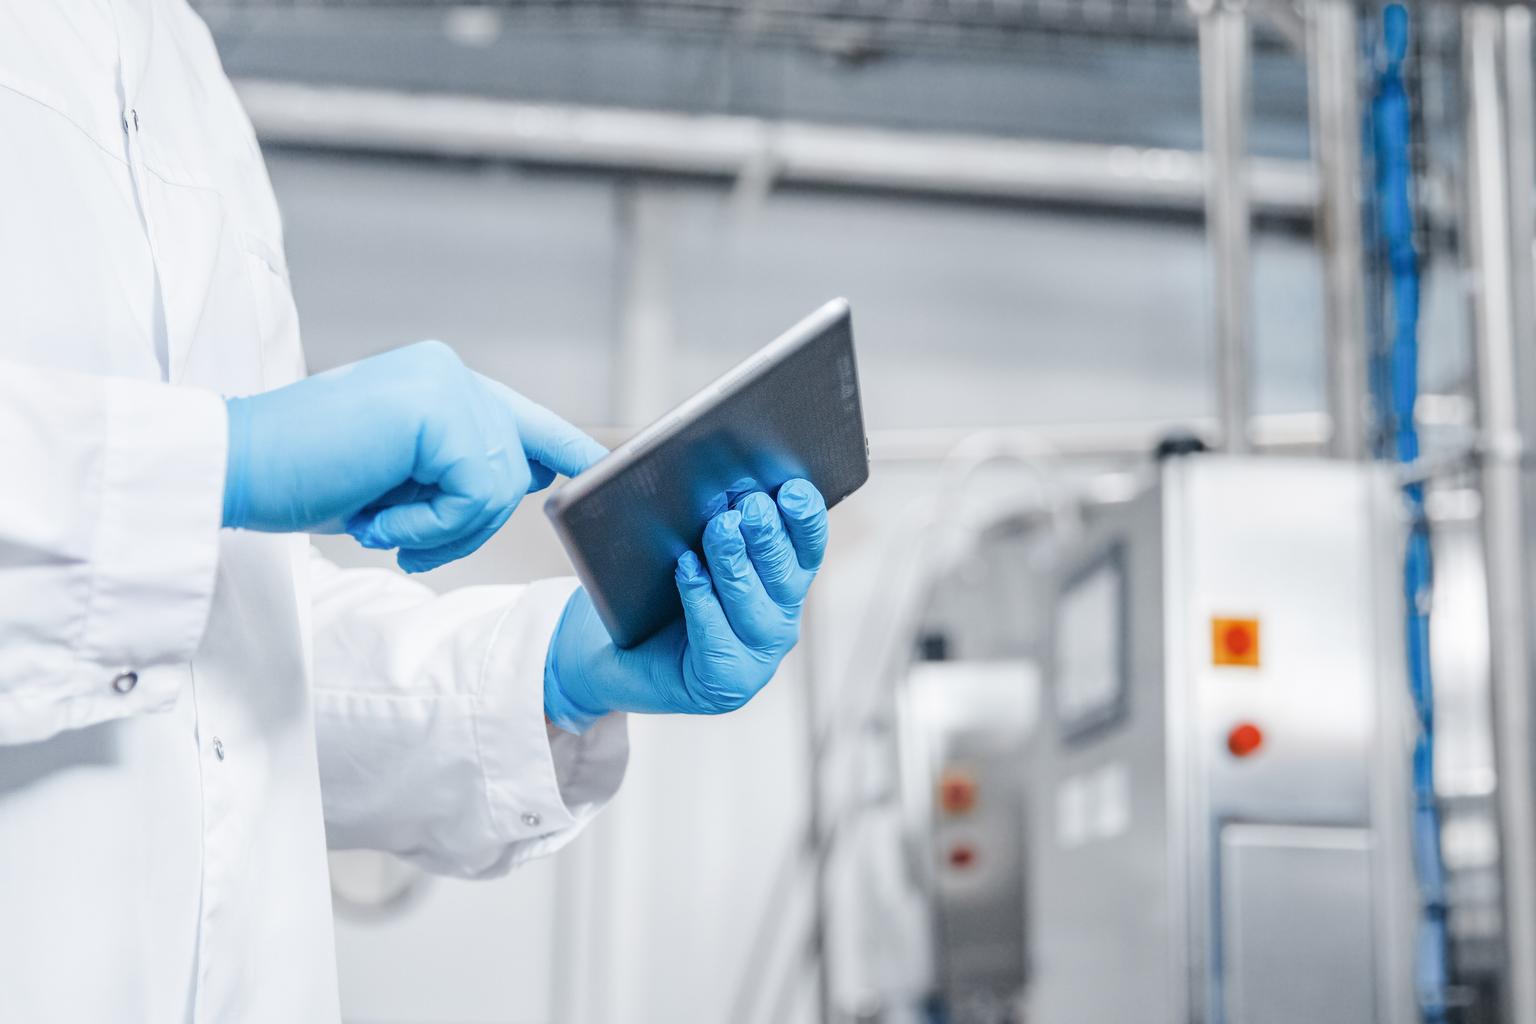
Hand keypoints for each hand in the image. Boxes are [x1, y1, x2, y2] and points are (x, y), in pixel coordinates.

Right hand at [222, 340, 605, 571]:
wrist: (231, 469)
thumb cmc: (300, 477)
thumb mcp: (398, 477)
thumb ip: (459, 469)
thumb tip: (535, 476)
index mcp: (439, 382)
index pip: (521, 419)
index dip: (562, 448)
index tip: (595, 468)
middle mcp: (449, 372)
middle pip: (513, 469)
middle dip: (465, 524)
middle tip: (400, 539)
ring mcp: (445, 384)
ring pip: (499, 486)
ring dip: (441, 529)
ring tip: (379, 525)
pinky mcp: (436, 410)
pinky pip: (474, 494)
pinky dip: (429, 526)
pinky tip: (377, 521)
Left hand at [543, 479, 828, 730]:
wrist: (607, 651)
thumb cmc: (646, 591)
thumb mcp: (677, 539)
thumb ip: (686, 503)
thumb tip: (669, 457)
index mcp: (779, 581)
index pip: (807, 547)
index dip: (806, 519)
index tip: (792, 489)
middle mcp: (777, 620)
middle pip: (786, 576)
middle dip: (769, 537)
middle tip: (749, 505)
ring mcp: (756, 658)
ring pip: (755, 608)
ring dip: (737, 565)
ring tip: (719, 530)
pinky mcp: (725, 684)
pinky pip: (718, 640)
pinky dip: (703, 602)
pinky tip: (687, 570)